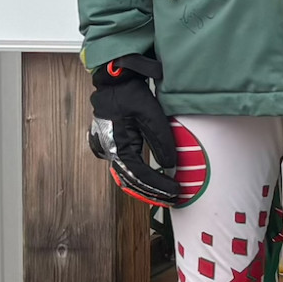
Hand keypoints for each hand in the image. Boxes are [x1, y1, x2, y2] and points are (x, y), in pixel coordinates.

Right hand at [86, 56, 188, 205]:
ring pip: (126, 177)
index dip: (158, 186)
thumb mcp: (151, 115)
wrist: (114, 82)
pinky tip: (152, 182)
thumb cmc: (131, 95)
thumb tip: (170, 166)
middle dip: (152, 193)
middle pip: (131, 181)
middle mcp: (108, 151)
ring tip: (165, 195)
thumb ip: (161, 141)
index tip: (175, 191)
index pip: (139, 175)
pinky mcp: (111, 145)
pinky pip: (124, 168)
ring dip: (145, 188)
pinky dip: (138, 178)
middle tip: (172, 199)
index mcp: (117, 145)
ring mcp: (107, 149)